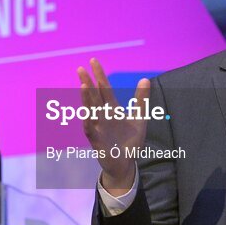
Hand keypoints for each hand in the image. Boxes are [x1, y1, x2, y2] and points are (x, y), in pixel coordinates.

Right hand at [77, 58, 149, 193]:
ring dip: (86, 99)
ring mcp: (98, 128)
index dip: (99, 75)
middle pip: (94, 97)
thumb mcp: (139, 118)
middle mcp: (102, 116)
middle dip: (88, 83)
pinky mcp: (97, 141)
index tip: (93, 60)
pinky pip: (91, 131)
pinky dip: (89, 123)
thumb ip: (141, 100)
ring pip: (90, 111)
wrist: (126, 164)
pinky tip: (87, 115)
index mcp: (112, 109)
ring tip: (83, 86)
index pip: (103, 88)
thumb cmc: (129, 141)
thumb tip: (145, 79)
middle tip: (80, 69)